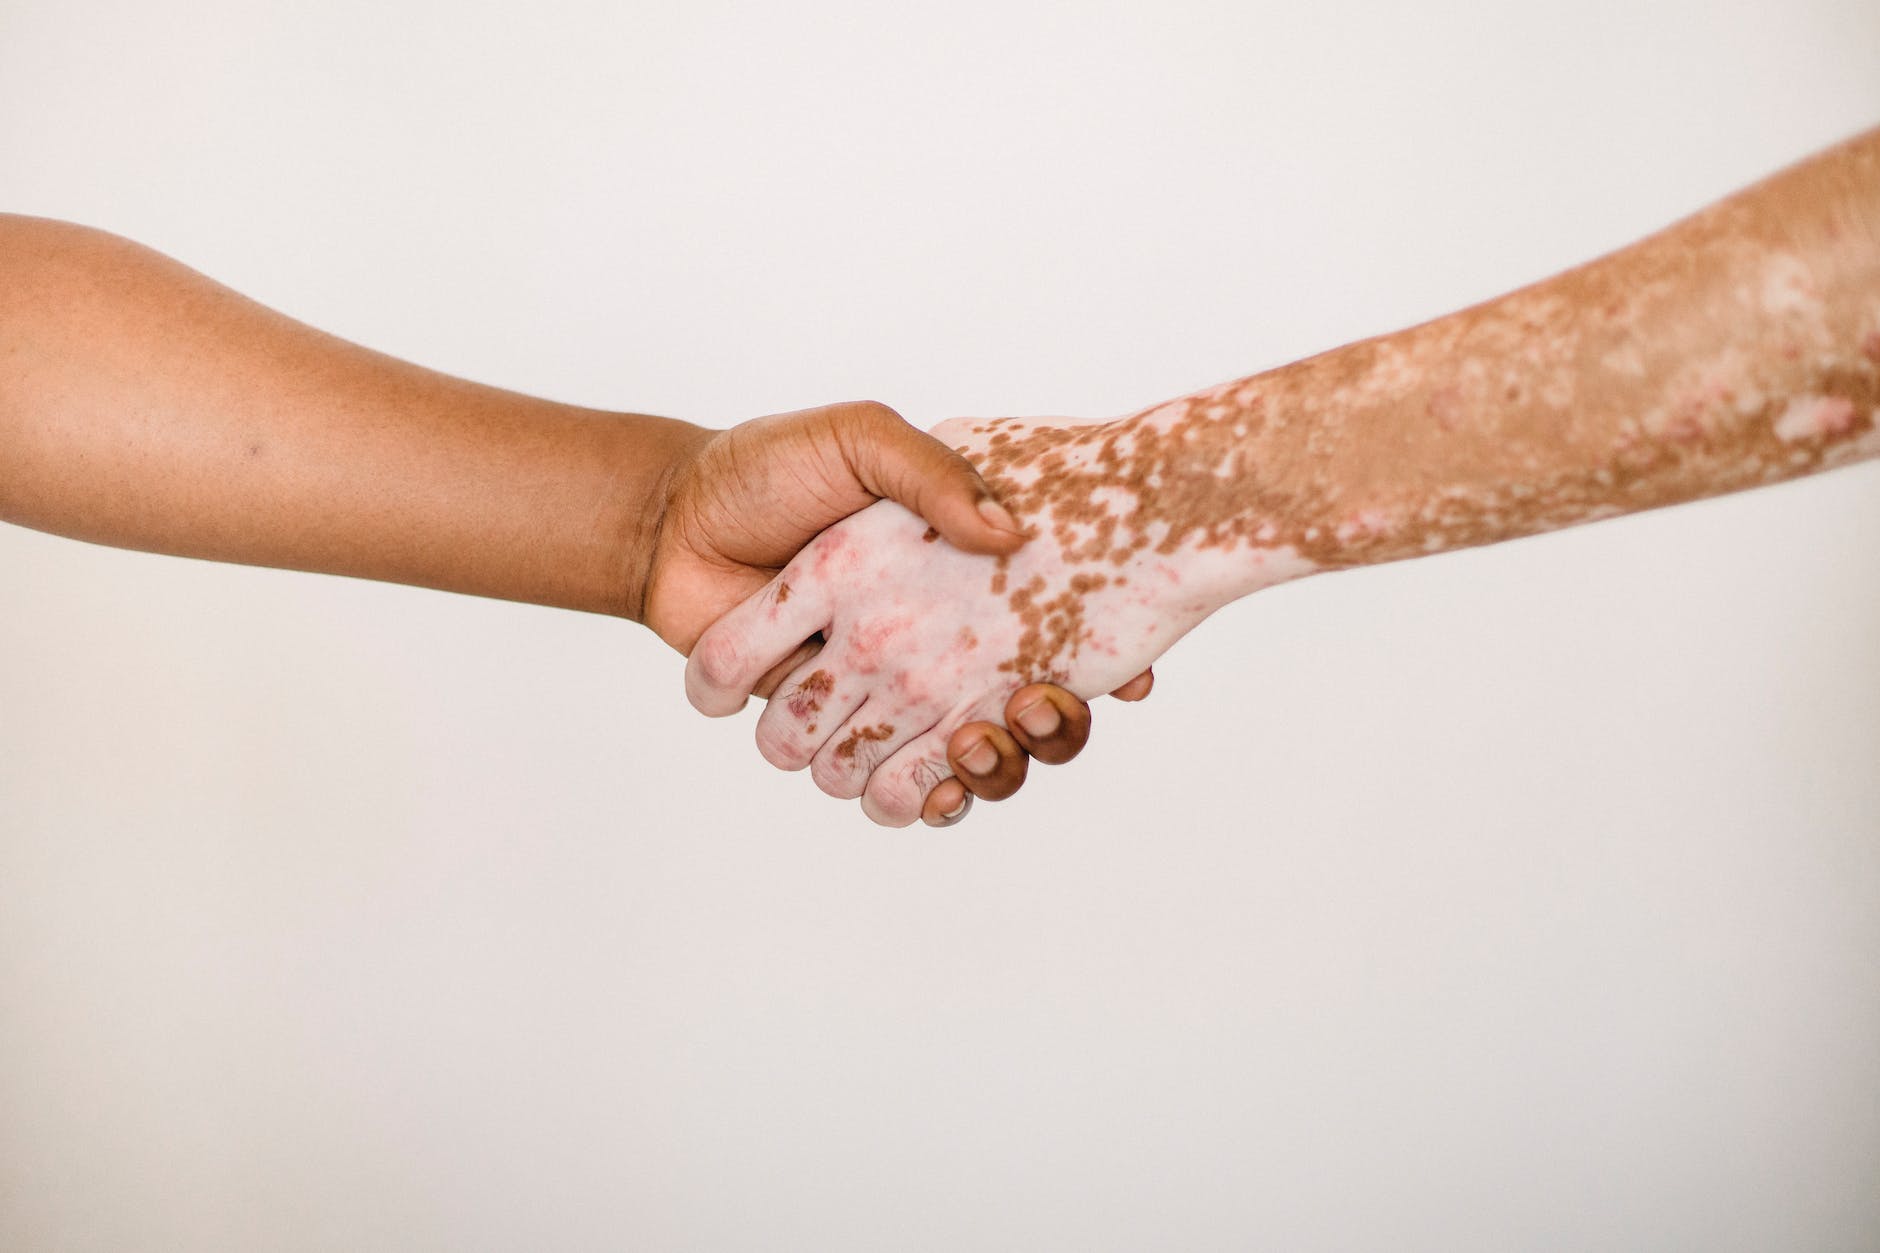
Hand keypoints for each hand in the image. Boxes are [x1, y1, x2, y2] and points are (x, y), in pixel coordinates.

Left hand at [640, 400, 1149, 821]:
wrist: (679, 516)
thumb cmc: (775, 467)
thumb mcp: (863, 440)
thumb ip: (930, 474)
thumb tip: (1005, 534)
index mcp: (953, 578)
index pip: (1058, 631)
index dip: (1086, 657)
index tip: (1082, 654)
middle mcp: (930, 644)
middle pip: (1026, 716)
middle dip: (1041, 726)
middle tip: (1030, 701)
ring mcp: (889, 694)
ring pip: (969, 764)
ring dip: (982, 765)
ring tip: (973, 736)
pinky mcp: (841, 734)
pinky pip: (902, 789)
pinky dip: (923, 799)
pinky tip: (932, 785)